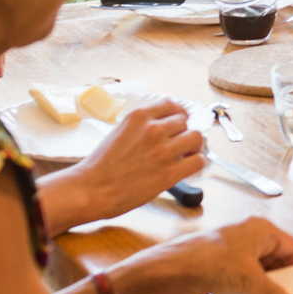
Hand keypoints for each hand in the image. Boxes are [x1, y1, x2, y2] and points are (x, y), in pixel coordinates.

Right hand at [60, 101, 206, 222]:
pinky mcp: (170, 172)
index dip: (177, 114)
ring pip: (196, 138)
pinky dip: (197, 163)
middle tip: (178, 144)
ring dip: (193, 146)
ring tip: (185, 155)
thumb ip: (142, 126)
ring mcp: (163, 150)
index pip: (171, 105)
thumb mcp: (120, 131)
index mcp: (138, 117)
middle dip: (182, 132)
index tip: (178, 122)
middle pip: (185, 121)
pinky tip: (187, 168)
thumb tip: (163, 127)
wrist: (93, 188)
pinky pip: (199, 160)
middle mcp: (153, 129)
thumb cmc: (101, 165)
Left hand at [137, 218, 292, 293]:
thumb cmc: (209, 261)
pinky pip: (246, 286)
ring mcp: (235, 257)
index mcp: (260, 230)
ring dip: (269, 293)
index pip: (292, 247)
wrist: (167, 272)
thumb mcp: (247, 277)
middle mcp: (250, 240)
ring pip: (261, 276)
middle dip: (287, 283)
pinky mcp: (222, 273)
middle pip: (278, 262)